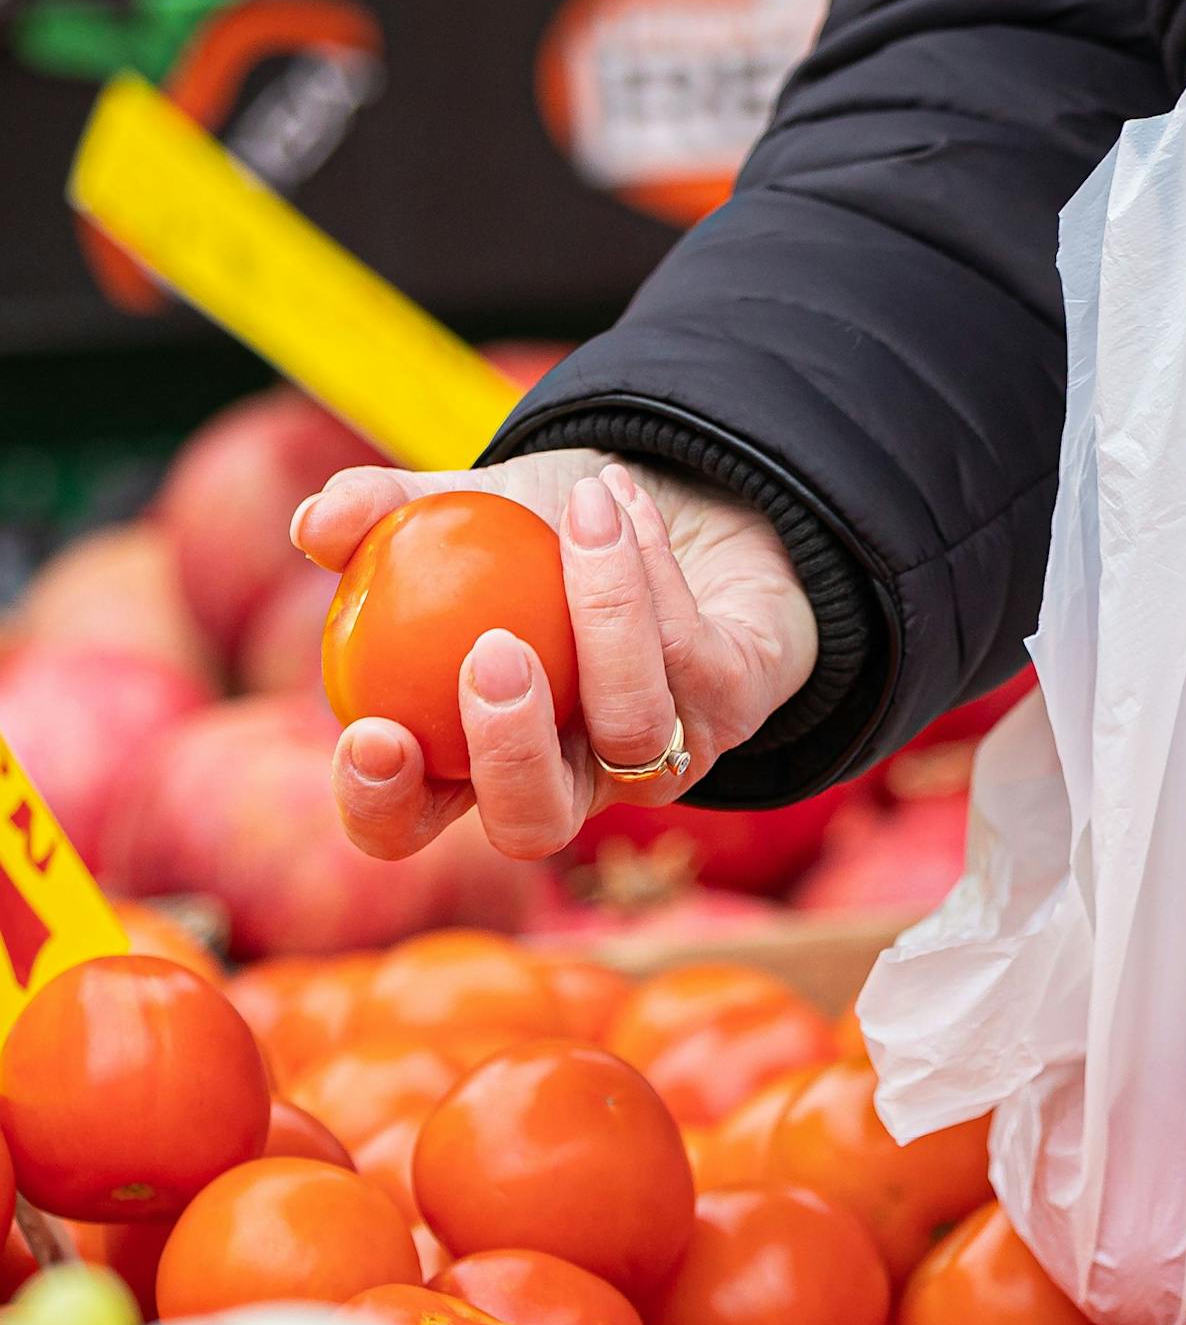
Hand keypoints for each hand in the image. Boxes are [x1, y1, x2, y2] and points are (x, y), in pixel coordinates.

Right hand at [293, 448, 816, 860]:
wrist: (690, 508)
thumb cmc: (550, 537)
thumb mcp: (464, 510)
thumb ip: (384, 512)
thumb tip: (312, 525)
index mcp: (475, 756)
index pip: (410, 823)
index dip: (383, 806)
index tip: (372, 734)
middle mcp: (569, 779)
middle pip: (532, 824)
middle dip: (510, 753)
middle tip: (494, 654)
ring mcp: (658, 759)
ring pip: (634, 731)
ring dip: (607, 615)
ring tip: (584, 508)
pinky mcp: (734, 713)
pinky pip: (691, 657)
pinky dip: (652, 567)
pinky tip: (623, 500)